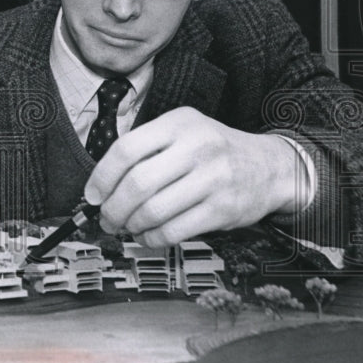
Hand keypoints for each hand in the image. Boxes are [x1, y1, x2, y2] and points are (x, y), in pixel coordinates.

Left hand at [83, 107, 305, 247]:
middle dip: (113, 208)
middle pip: (137, 183)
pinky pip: (175, 230)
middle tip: (106, 219)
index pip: (127, 149)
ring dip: (131, 226)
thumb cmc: (214, 150)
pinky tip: (148, 236)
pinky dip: (153, 239)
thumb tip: (102, 184)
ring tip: (126, 227)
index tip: (93, 195)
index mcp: (178, 124)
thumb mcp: (183, 132)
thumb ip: (147, 149)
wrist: (269, 167)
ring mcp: (212, 178)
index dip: (102, 176)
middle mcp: (197, 147)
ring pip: (154, 210)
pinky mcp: (223, 209)